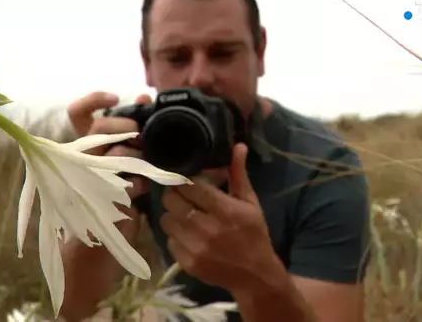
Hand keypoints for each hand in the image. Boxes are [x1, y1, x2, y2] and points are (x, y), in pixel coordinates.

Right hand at [66, 91, 152, 200]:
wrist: (121, 220)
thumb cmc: (126, 178)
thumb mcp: (132, 148)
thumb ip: (135, 122)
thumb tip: (143, 98)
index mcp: (90, 141)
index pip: (78, 113)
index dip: (93, 100)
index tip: (115, 99)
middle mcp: (84, 155)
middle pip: (98, 126)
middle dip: (125, 125)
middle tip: (140, 135)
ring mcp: (91, 175)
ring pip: (114, 153)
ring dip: (135, 155)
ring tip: (146, 162)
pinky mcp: (104, 198)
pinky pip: (126, 183)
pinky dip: (140, 182)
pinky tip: (143, 184)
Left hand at [160, 143, 283, 292]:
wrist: (255, 276)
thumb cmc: (254, 234)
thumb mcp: (250, 203)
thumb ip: (238, 174)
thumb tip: (238, 146)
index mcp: (226, 210)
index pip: (190, 186)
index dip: (184, 181)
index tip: (185, 181)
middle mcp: (208, 229)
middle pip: (172, 201)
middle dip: (175, 196)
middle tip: (182, 197)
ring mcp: (196, 248)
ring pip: (166, 220)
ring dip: (173, 215)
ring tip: (184, 216)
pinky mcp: (187, 263)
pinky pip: (169, 240)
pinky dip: (175, 236)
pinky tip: (187, 235)